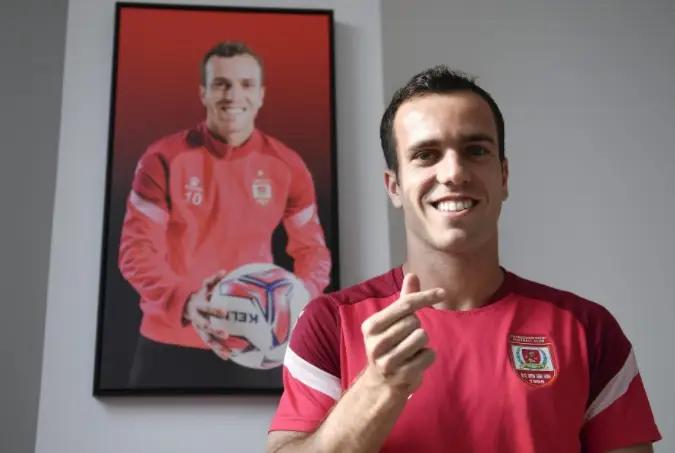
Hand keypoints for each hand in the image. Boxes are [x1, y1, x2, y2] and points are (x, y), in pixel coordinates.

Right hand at [184, 270, 232, 359]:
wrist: (187, 307)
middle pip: (206, 326)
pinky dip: (218, 351)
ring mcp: (199, 329)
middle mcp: (198, 319)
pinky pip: (211, 345)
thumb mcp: (204, 286)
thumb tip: (224, 271)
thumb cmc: (201, 294)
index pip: (207, 308)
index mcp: (199, 306)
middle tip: (226, 334)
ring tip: (227, 353)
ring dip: (217, 346)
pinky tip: (228, 357)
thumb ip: (213, 279)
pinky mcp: (203, 336)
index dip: (214, 310)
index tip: (224, 312)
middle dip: (215, 331)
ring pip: (207, 339)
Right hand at [360, 273, 443, 396]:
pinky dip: (427, 356)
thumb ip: (404, 299)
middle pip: (414, 321)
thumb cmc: (390, 345)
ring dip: (422, 342)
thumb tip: (412, 274)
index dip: (425, 296)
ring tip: (410, 350)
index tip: (443, 292)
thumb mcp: (392, 321)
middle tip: (406, 337)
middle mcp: (376, 343)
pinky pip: (429, 354)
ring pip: (422, 337)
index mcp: (371, 326)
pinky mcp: (403, 375)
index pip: (404, 304)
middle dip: (416, 326)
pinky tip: (415, 361)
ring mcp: (388, 361)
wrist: (381, 383)